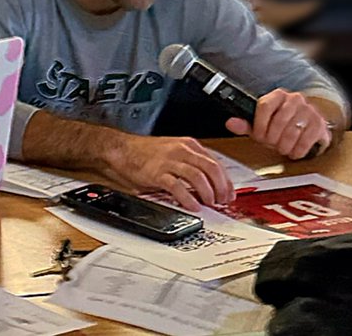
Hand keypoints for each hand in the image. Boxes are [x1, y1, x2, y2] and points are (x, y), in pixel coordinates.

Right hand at [108, 134, 234, 211]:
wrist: (122, 149)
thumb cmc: (146, 153)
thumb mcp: (174, 152)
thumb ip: (191, 164)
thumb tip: (209, 183)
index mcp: (188, 145)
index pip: (216, 162)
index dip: (226, 180)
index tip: (229, 193)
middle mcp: (181, 150)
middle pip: (211, 168)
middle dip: (221, 187)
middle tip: (222, 200)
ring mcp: (169, 161)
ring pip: (198, 176)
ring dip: (208, 193)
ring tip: (210, 203)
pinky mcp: (157, 172)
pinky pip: (177, 186)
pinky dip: (188, 198)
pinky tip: (193, 206)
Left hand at [225, 89, 330, 159]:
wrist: (307, 128)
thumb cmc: (281, 126)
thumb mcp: (261, 124)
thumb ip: (245, 124)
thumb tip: (230, 123)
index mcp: (277, 96)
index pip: (264, 107)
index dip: (260, 125)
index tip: (259, 136)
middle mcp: (294, 99)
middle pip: (278, 121)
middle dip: (272, 138)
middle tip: (272, 144)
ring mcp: (309, 110)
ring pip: (292, 132)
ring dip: (284, 146)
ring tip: (282, 148)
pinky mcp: (319, 123)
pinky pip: (306, 140)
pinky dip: (297, 150)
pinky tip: (294, 151)